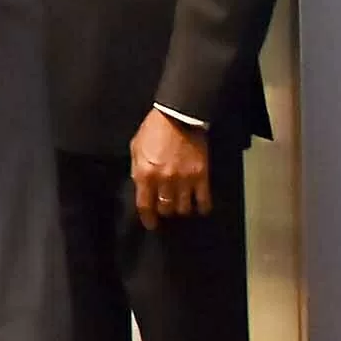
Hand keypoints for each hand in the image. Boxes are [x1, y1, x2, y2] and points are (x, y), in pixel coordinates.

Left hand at [129, 110, 211, 230]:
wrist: (178, 116)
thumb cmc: (153, 130)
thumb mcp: (136, 148)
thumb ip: (137, 170)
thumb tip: (141, 187)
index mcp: (145, 174)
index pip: (145, 205)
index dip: (148, 218)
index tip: (151, 224)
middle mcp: (164, 180)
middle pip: (165, 209)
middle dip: (164, 212)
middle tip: (166, 208)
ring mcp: (184, 180)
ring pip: (183, 208)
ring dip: (181, 209)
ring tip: (180, 205)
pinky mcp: (202, 176)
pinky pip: (203, 201)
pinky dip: (202, 208)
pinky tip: (199, 207)